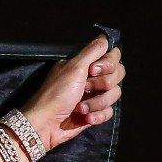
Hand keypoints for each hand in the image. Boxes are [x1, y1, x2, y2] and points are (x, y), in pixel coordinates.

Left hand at [21, 34, 124, 150]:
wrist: (44, 125)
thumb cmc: (56, 94)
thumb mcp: (74, 67)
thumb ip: (92, 51)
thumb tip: (105, 37)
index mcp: (85, 65)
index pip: (113, 56)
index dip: (109, 64)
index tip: (93, 70)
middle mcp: (91, 78)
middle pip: (118, 75)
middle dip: (103, 84)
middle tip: (84, 88)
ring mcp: (93, 96)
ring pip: (115, 94)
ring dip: (97, 102)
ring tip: (80, 108)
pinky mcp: (94, 113)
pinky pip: (109, 111)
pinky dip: (98, 115)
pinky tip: (86, 118)